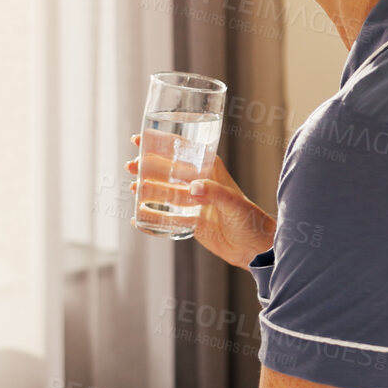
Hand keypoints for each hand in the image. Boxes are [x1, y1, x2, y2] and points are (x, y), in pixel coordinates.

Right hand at [126, 134, 275, 267]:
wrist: (256, 249)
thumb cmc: (252, 221)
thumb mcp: (235, 205)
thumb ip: (216, 194)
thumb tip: (193, 188)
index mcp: (211, 171)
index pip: (182, 150)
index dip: (160, 142)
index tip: (140, 139)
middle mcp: (200, 184)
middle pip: (168, 170)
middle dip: (147, 166)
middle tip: (130, 166)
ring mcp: (194, 203)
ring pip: (164, 192)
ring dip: (147, 189)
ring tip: (131, 188)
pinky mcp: (191, 222)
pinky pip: (167, 217)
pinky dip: (152, 216)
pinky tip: (138, 217)